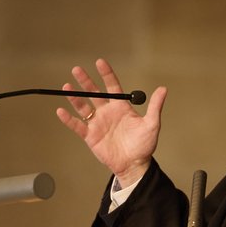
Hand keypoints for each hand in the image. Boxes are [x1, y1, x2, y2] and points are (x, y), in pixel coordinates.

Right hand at [55, 58, 166, 186]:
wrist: (134, 164)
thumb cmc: (144, 145)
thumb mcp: (152, 124)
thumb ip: (155, 106)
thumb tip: (163, 89)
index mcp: (121, 107)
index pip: (112, 86)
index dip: (106, 74)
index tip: (99, 62)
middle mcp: (107, 112)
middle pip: (94, 93)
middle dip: (85, 82)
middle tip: (77, 69)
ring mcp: (97, 123)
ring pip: (83, 107)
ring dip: (75, 98)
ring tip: (67, 87)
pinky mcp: (90, 136)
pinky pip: (77, 126)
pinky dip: (68, 119)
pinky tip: (61, 111)